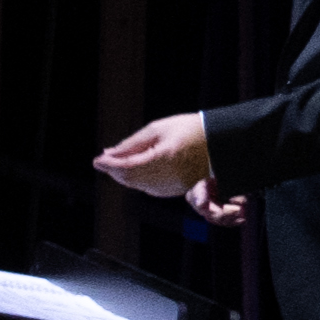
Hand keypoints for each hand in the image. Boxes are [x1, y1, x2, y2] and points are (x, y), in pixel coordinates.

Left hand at [94, 111, 223, 207]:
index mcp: (166, 157)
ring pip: (138, 186)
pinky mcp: (179, 190)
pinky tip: (137, 169)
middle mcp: (171, 175)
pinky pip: (150, 189)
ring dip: (125, 176)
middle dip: (114, 170)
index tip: (96, 160)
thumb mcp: (158, 129)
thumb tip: (108, 154)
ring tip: (119, 162)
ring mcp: (176, 186)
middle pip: (131, 179)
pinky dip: (138, 180)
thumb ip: (131, 144)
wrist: (222, 140)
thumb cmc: (189, 129)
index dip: (109, 165)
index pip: (128, 167)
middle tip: (105, 159)